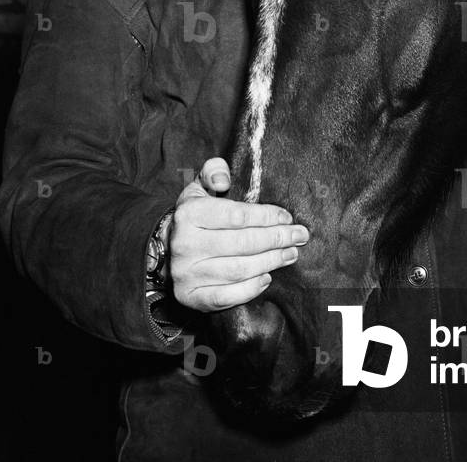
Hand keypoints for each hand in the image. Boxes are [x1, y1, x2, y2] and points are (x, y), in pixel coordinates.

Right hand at [167, 157, 308, 312]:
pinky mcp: (191, 296)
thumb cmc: (195, 216)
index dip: (266, 216)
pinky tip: (267, 277)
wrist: (167, 249)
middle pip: (242, 243)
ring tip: (290, 254)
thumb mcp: (199, 187)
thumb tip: (223, 179)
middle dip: (276, 239)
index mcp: (189, 214)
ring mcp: (186, 273)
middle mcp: (185, 244)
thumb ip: (214, 171)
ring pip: (238, 269)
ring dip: (270, 262)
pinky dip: (250, 288)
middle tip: (299, 236)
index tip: (287, 216)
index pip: (236, 216)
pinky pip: (226, 296)